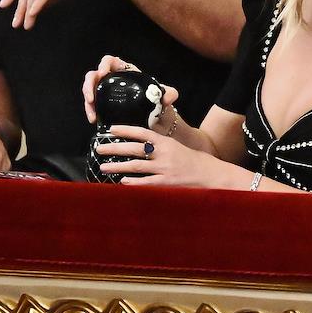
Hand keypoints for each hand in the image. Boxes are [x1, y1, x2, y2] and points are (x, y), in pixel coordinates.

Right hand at [82, 54, 178, 126]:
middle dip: (89, 84)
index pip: (111, 61)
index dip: (104, 64)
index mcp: (126, 72)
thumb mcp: (166, 96)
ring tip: (92, 113)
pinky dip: (90, 111)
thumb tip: (167, 98)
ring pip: (90, 90)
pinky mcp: (103, 106)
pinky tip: (94, 119)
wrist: (157, 122)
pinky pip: (92, 105)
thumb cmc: (159, 104)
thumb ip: (170, 94)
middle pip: (94, 75)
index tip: (103, 73)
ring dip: (87, 100)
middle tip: (91, 98)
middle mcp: (113, 80)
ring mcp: (106, 93)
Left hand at [96, 124, 231, 187]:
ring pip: (136, 166)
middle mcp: (164, 154)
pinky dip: (132, 182)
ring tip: (104, 167)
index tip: (111, 129)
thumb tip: (141, 143)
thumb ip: (160, 145)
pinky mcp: (166, 183)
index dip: (126, 130)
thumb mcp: (177, 147)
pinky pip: (145, 183)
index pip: (143, 132)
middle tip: (99, 148)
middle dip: (115, 148)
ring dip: (118, 166)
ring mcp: (164, 169)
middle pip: (135, 148)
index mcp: (167, 142)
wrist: (211, 174)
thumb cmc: (193, 161)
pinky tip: (122, 182)